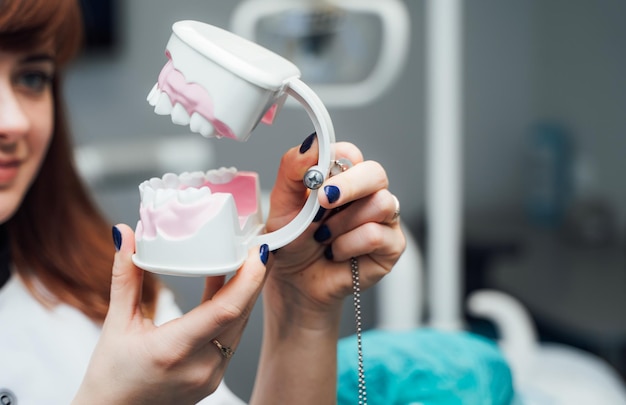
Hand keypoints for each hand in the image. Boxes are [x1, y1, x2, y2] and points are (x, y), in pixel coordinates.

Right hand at [73, 224, 267, 404]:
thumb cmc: (110, 378)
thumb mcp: (116, 324)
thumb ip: (126, 277)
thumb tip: (125, 234)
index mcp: (173, 350)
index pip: (225, 310)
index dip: (249, 279)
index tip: (258, 252)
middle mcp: (200, 367)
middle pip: (240, 314)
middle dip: (254, 277)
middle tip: (257, 244)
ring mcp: (211, 376)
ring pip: (239, 325)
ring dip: (245, 292)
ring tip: (246, 259)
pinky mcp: (215, 378)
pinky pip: (232, 337)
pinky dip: (234, 309)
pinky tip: (230, 285)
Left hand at [264, 135, 405, 328]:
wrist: (295, 282)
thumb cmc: (292, 241)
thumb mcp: (281, 203)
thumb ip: (293, 169)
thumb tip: (312, 143)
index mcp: (341, 177)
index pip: (351, 154)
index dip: (336, 162)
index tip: (316, 179)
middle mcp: (366, 193)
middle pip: (376, 173)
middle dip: (349, 185)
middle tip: (324, 201)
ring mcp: (383, 219)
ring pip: (381, 203)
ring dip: (343, 223)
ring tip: (323, 237)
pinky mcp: (391, 245)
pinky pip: (378, 235)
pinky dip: (349, 245)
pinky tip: (336, 253)